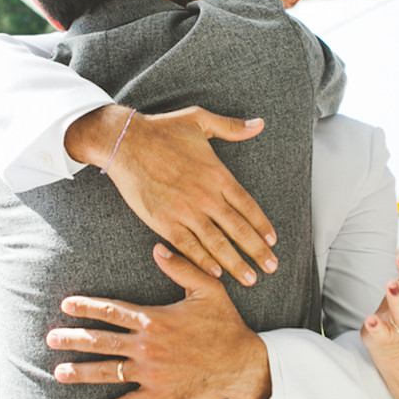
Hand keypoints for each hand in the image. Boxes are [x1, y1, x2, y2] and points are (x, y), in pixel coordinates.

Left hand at [46, 243, 269, 398]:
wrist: (242, 363)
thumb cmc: (225, 324)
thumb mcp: (207, 289)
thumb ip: (181, 267)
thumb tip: (157, 247)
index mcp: (154, 319)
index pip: (112, 311)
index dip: (86, 307)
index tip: (66, 305)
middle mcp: (147, 346)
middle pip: (101, 341)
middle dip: (73, 339)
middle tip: (50, 338)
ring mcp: (151, 372)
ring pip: (109, 372)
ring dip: (81, 372)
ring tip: (58, 372)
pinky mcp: (160, 393)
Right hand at [67, 104, 276, 285]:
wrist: (125, 142)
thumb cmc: (162, 130)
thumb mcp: (200, 120)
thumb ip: (232, 127)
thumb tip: (259, 124)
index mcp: (217, 174)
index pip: (247, 206)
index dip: (262, 226)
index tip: (273, 241)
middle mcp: (205, 195)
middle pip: (238, 229)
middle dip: (257, 252)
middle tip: (271, 268)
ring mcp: (185, 210)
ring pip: (217, 243)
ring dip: (235, 263)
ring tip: (250, 279)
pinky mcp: (164, 221)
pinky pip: (188, 246)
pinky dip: (203, 261)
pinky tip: (216, 273)